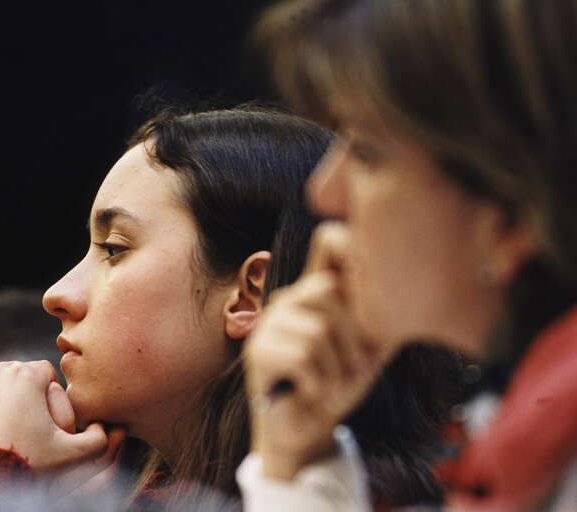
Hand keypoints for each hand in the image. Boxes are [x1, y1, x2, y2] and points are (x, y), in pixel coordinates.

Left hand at [0, 360, 109, 469]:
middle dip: (23, 397)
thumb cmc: (27, 464)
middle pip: (16, 377)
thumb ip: (97, 439)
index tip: (48, 421)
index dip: (51, 397)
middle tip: (25, 429)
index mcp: (27, 374)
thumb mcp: (70, 455)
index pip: (46, 374)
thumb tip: (106, 429)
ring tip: (2, 432)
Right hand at [244, 222, 397, 479]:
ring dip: (336, 372)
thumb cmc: (338, 386)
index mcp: (316, 291)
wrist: (308, 430)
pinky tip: (311, 393)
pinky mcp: (257, 350)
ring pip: (319, 330)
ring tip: (329, 385)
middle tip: (351, 368)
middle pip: (328, 290)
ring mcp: (270, 322)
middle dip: (352, 339)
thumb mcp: (370, 347)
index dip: (351, 248)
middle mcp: (289, 298)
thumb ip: (382, 315)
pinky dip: (319, 385)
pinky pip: (304, 356)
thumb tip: (416, 286)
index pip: (328, 240)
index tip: (367, 293)